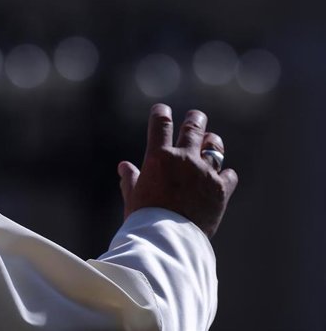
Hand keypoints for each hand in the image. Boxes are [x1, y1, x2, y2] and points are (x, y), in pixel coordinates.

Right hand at [117, 104, 237, 237]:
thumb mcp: (133, 197)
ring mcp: (205, 173)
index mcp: (159, 157)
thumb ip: (130, 179)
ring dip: (212, 141)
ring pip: (214, 145)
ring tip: (210, 141)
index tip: (161, 110)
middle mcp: (184, 159)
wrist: (168, 242)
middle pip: (194, 127)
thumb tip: (124, 167)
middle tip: (195, 117)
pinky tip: (222, 176)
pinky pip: (229, 174)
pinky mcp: (221, 190)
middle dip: (195, 119)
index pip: (160, 123)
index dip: (161, 112)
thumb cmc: (144, 220)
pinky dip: (225, 174)